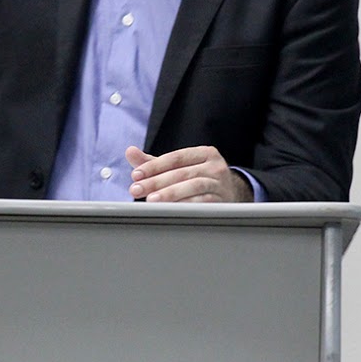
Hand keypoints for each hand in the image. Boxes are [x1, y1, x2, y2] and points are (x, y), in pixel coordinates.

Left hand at [125, 145, 253, 202]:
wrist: (230, 195)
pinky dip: (185, 205)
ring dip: (170, 194)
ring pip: (193, 186)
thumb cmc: (198, 179)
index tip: (135, 175)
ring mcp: (221, 183)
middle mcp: (215, 165)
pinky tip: (170, 210)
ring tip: (151, 200)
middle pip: (181, 172)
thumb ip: (153, 162)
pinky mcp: (223, 201)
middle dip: (156, 182)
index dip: (154, 166)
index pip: (175, 158)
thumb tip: (130, 152)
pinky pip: (203, 202)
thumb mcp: (178, 168)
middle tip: (136, 189)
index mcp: (204, 153)